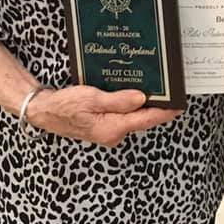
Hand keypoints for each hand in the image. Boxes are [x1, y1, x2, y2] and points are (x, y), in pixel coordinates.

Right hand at [28, 85, 181, 146]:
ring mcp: (109, 131)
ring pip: (134, 117)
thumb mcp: (91, 98)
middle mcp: (113, 133)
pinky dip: (132, 105)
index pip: (145, 119)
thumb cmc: (64, 105)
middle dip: (157, 106)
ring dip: (145, 105)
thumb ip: (118, 100)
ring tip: (159, 89)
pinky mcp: (105, 125)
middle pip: (142, 119)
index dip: (164, 112)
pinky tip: (136, 94)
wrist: (45, 111)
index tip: (179, 105)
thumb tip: (141, 98)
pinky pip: (124, 115)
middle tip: (171, 91)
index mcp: (112, 128)